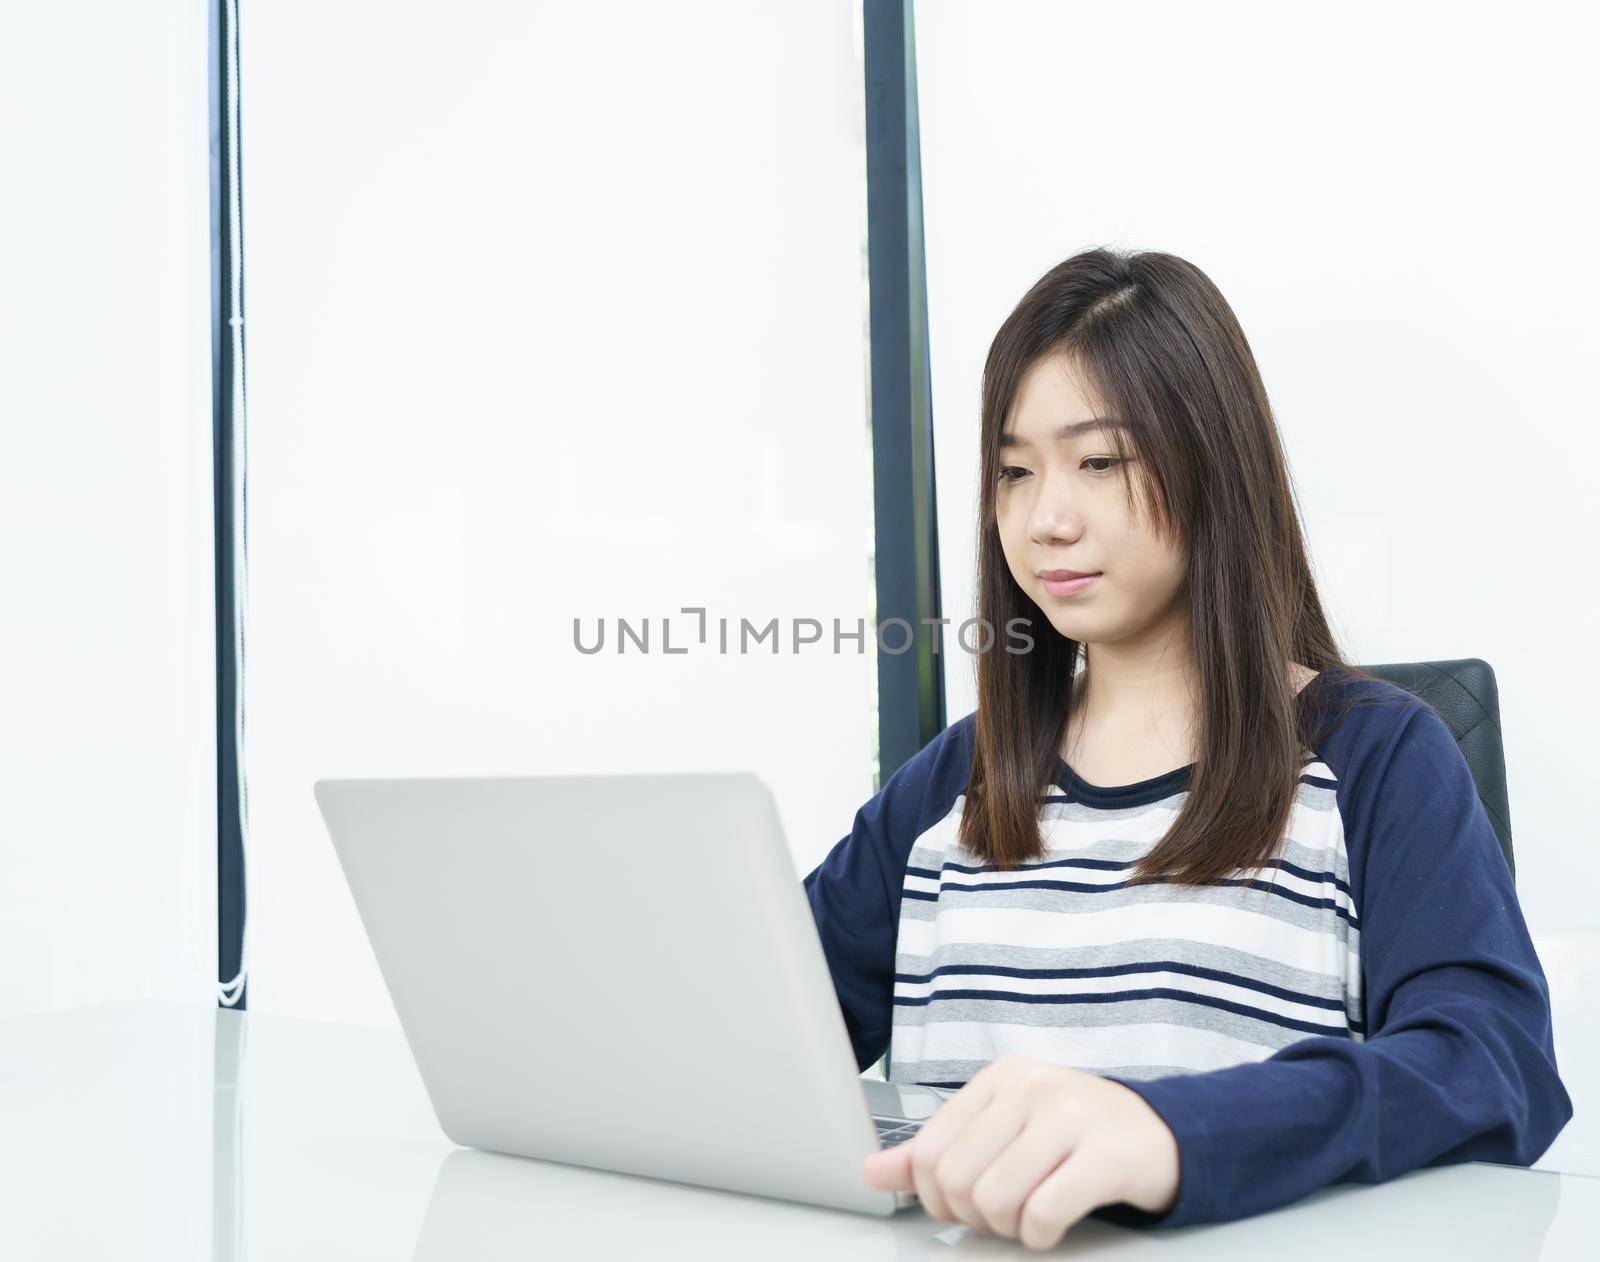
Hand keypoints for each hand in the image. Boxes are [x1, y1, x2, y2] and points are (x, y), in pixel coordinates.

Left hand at [861, 1054, 1179, 1249]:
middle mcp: (1032, 1087)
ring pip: (995, 1199)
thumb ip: (939, 1148)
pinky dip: (1039, 1236)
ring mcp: (1071, 1115)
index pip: (929, 1150)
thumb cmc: (1076, 1133)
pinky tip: (1053, 1225)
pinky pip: (1043, 1213)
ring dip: (1008, 1229)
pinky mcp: (1107, 1154)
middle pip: (956, 1179)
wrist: (1163, 1134)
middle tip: (1002, 1216)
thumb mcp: (1005, 1127)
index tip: (963, 1206)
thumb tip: (871, 1171)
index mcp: (1001, 1077)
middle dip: (972, 1217)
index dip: (935, 1198)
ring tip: (1028, 1218)